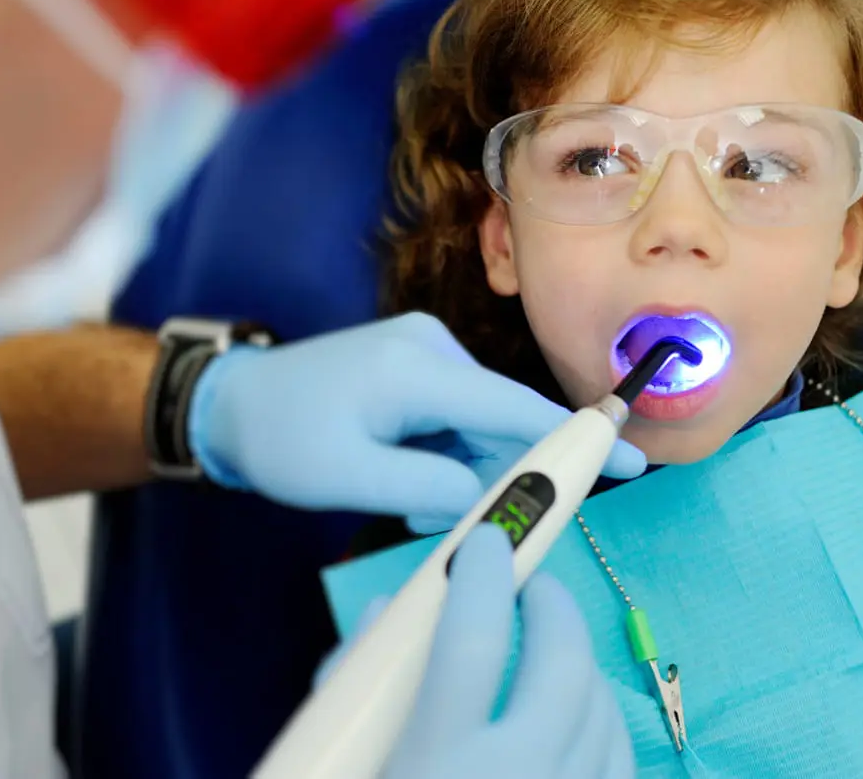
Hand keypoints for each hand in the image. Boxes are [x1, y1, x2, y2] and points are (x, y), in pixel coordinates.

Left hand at [188, 313, 645, 524]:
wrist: (232, 401)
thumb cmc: (281, 439)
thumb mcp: (348, 479)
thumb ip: (425, 492)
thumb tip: (485, 500)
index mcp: (416, 369)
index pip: (513, 409)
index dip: (573, 440)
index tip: (630, 460)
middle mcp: (431, 346)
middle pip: (499, 422)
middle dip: (487, 476)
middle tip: (433, 516)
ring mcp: (424, 351)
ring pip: (477, 427)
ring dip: (458, 471)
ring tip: (397, 492)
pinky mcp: (416, 364)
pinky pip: (456, 419)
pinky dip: (444, 455)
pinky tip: (401, 473)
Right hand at [319, 526, 633, 778]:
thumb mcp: (338, 764)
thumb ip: (357, 689)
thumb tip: (396, 610)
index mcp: (436, 764)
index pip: (469, 640)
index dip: (481, 576)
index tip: (484, 541)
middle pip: (561, 665)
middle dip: (552, 607)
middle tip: (530, 586)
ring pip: (601, 708)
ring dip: (576, 661)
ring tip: (546, 646)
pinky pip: (618, 760)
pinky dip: (600, 720)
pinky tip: (575, 713)